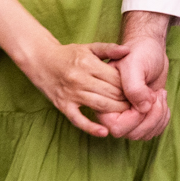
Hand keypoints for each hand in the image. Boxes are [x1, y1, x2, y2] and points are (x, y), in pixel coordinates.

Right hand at [18, 38, 133, 136]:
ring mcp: (71, 93)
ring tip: (127, 113)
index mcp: (88, 63)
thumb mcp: (88, 47)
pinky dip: (91, 128)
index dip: (129, 85)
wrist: (40, 59)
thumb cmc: (68, 54)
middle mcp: (80, 78)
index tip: (139, 90)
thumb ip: (109, 49)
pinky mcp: (63, 105)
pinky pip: (78, 120)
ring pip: (100, 105)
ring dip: (116, 111)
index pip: (116, 78)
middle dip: (126, 99)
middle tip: (137, 104)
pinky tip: (104, 132)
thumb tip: (128, 50)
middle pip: (110, 93)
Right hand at [109, 11, 173, 140]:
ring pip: (143, 134)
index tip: (148, 94)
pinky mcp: (139, 116)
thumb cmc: (139, 52)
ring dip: (159, 117)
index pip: (118, 126)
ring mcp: (126, 115)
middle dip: (152, 116)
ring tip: (160, 94)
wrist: (150, 48)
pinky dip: (162, 119)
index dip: (136, 116)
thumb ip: (134, 87)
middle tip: (158, 94)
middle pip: (132, 134)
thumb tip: (143, 108)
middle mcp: (112, 110)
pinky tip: (162, 101)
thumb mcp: (134, 65)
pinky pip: (151, 131)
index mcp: (104, 99)